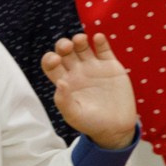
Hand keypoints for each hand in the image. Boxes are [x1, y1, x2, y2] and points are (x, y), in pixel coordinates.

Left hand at [44, 33, 139, 150]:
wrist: (115, 127)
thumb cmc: (90, 123)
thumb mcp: (73, 115)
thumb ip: (63, 101)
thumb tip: (59, 82)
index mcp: (64, 82)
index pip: (51, 65)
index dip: (50, 59)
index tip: (55, 60)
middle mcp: (76, 72)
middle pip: (65, 52)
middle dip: (63, 45)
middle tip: (67, 47)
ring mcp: (93, 67)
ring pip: (82, 47)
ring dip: (79, 40)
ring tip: (80, 40)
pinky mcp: (110, 66)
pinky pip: (103, 50)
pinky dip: (100, 41)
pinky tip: (98, 38)